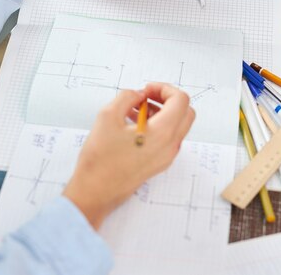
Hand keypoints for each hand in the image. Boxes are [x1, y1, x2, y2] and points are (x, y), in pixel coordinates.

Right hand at [64, 83, 193, 228]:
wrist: (95, 192)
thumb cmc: (100, 160)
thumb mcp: (108, 116)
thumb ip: (127, 97)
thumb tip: (138, 95)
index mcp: (163, 133)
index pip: (181, 100)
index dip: (164, 88)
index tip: (146, 90)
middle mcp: (170, 146)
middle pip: (185, 112)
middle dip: (167, 99)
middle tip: (146, 96)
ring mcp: (166, 157)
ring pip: (177, 126)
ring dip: (162, 112)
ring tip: (136, 109)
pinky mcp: (159, 164)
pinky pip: (168, 138)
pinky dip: (158, 126)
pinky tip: (134, 124)